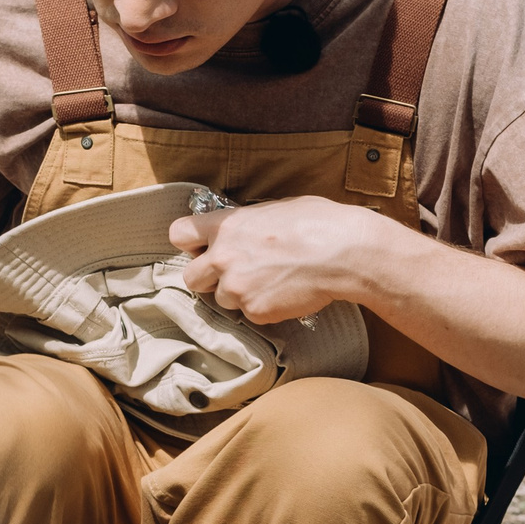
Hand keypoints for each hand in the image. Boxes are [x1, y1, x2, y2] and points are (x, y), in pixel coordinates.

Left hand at [170, 196, 391, 323]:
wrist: (346, 253)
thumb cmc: (319, 223)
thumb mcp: (276, 209)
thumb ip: (248, 223)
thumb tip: (243, 231)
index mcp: (227, 226)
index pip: (179, 234)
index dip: (190, 243)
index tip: (203, 248)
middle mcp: (223, 258)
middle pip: (191, 278)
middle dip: (209, 279)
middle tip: (235, 274)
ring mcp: (238, 288)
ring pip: (223, 300)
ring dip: (240, 295)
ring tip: (271, 282)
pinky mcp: (256, 312)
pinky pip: (250, 315)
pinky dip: (264, 308)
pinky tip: (285, 293)